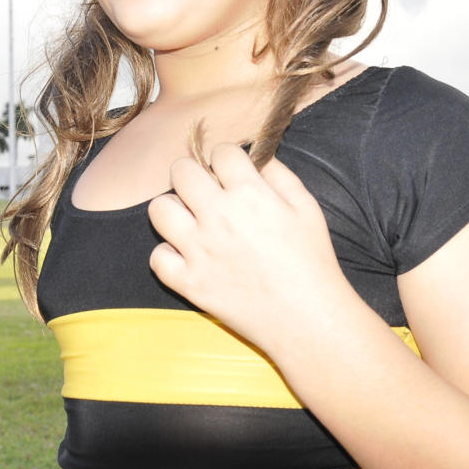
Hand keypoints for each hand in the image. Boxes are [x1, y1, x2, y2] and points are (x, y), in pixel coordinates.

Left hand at [148, 144, 348, 355]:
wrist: (307, 317)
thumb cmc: (312, 260)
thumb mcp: (307, 207)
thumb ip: (280, 175)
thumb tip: (258, 158)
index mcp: (249, 193)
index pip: (220, 152)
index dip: (226, 157)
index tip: (231, 171)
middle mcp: (218, 216)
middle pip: (180, 171)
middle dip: (193, 173)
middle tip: (204, 189)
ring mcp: (199, 250)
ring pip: (159, 209)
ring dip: (174, 208)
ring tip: (191, 219)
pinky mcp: (189, 283)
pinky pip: (157, 258)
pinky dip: (168, 254)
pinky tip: (187, 255)